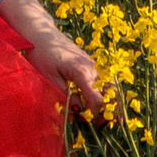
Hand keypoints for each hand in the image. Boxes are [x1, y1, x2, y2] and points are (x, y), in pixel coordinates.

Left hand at [0, 0, 114, 121]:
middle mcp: (91, 68)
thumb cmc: (41, 55)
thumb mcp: (50, 79)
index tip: (90, 121)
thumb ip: (66, 95)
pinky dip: (107, 90)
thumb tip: (80, 109)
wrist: (40, 33)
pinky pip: (103, 78)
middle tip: (116, 123)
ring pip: (110, 84)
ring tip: (115, 114)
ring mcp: (92, 63)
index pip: (97, 98)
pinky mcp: (89, 62)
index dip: (96, 113)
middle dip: (113, 108)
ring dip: (113, 99)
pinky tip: (105, 99)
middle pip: (110, 91)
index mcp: (81, 72)